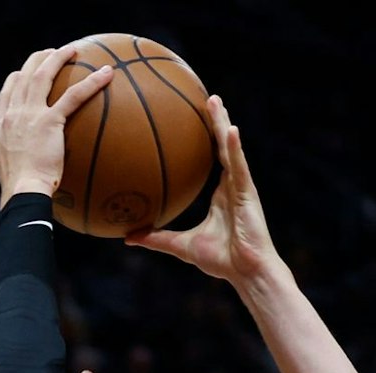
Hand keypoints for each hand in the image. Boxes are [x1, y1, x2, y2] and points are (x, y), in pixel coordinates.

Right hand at [0, 47, 112, 201]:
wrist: (23, 192)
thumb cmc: (23, 193)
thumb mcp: (16, 174)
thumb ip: (25, 163)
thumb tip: (39, 175)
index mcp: (1, 126)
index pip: (6, 93)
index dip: (16, 78)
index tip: (24, 72)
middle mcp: (12, 115)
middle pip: (23, 75)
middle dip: (37, 59)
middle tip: (52, 52)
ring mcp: (29, 115)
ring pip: (43, 75)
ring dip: (58, 58)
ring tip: (73, 50)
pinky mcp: (49, 121)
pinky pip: (73, 96)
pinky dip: (91, 82)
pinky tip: (106, 74)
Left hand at [127, 96, 274, 285]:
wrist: (248, 273)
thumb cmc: (222, 261)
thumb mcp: (182, 246)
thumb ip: (157, 239)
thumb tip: (127, 237)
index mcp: (222, 193)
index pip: (212, 158)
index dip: (206, 137)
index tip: (194, 118)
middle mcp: (233, 185)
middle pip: (222, 145)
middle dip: (215, 121)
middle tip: (206, 97)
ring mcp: (242, 186)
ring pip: (231, 148)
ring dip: (223, 123)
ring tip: (214, 100)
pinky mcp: (248, 193)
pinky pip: (239, 166)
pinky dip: (234, 147)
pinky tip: (230, 129)